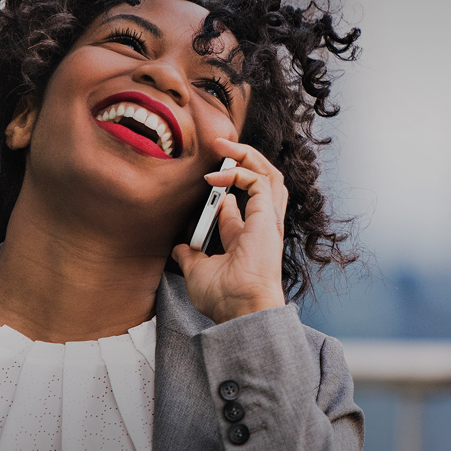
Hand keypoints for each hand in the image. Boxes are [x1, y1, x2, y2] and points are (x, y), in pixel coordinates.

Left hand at [173, 138, 289, 323]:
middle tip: (220, 147)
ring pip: (270, 174)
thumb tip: (180, 249)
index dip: (224, 190)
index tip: (206, 180)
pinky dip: (238, 170)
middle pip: (263, 182)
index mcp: (249, 240)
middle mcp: (262, 227)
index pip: (242, 206)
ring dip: (248, 155)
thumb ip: (190, 256)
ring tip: (224, 143)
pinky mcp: (268, 216)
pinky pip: (259, 180)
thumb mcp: (198, 271)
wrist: (240, 308)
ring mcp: (268, 220)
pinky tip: (215, 174)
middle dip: (243, 160)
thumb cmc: (224, 297)